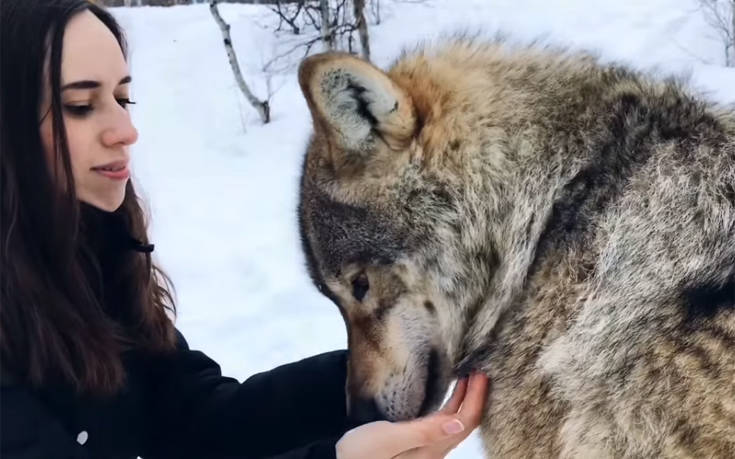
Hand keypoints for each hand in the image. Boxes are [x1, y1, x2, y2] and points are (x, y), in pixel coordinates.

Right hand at [335, 372, 488, 458]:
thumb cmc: (361, 453)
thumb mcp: (389, 438)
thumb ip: (424, 431)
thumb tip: (458, 423)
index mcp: (431, 449)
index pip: (465, 421)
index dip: (477, 397)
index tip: (481, 373)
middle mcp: (434, 449)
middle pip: (465, 421)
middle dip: (476, 395)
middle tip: (480, 368)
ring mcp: (427, 447)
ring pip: (456, 421)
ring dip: (465, 398)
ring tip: (469, 375)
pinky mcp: (418, 442)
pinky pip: (444, 422)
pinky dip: (452, 404)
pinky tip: (450, 393)